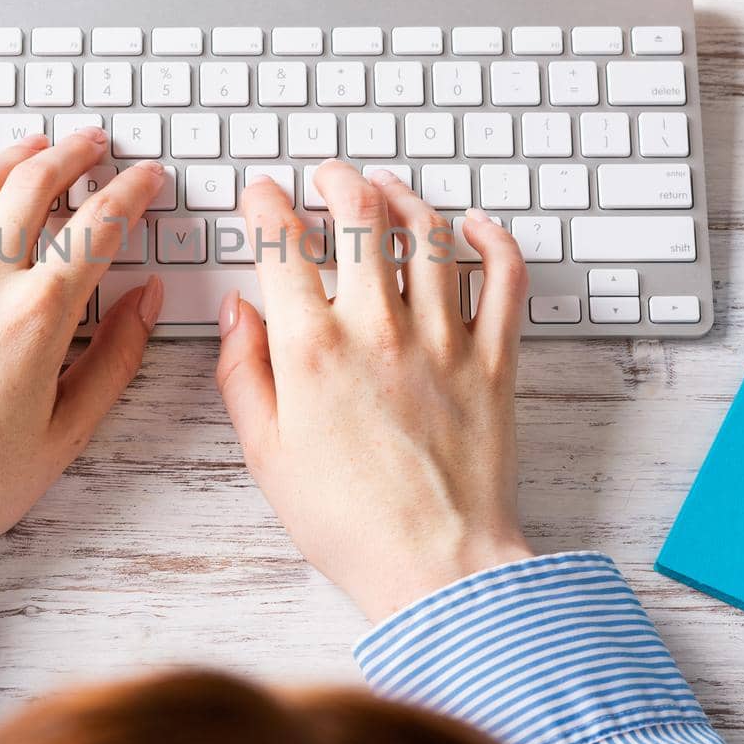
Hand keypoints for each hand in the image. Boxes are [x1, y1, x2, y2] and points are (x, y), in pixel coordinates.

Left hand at [0, 131, 165, 575]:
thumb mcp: (67, 433)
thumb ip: (116, 359)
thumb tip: (146, 301)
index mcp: (38, 317)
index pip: (99, 227)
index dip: (132, 192)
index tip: (147, 179)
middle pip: (35, 186)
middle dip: (75, 154)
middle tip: (95, 145)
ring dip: (10, 157)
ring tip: (34, 146)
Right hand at [215, 161, 532, 621]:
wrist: (437, 567)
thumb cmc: (349, 522)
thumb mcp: (266, 452)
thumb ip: (245, 373)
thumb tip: (239, 313)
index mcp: (312, 349)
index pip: (281, 243)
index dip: (266, 203)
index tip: (262, 195)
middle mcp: (378, 328)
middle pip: (360, 214)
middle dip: (337, 179)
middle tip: (327, 176)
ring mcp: (443, 337)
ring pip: (427, 232)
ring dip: (403, 196)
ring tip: (387, 189)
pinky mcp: (494, 357)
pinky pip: (504, 276)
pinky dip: (492, 239)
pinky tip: (475, 226)